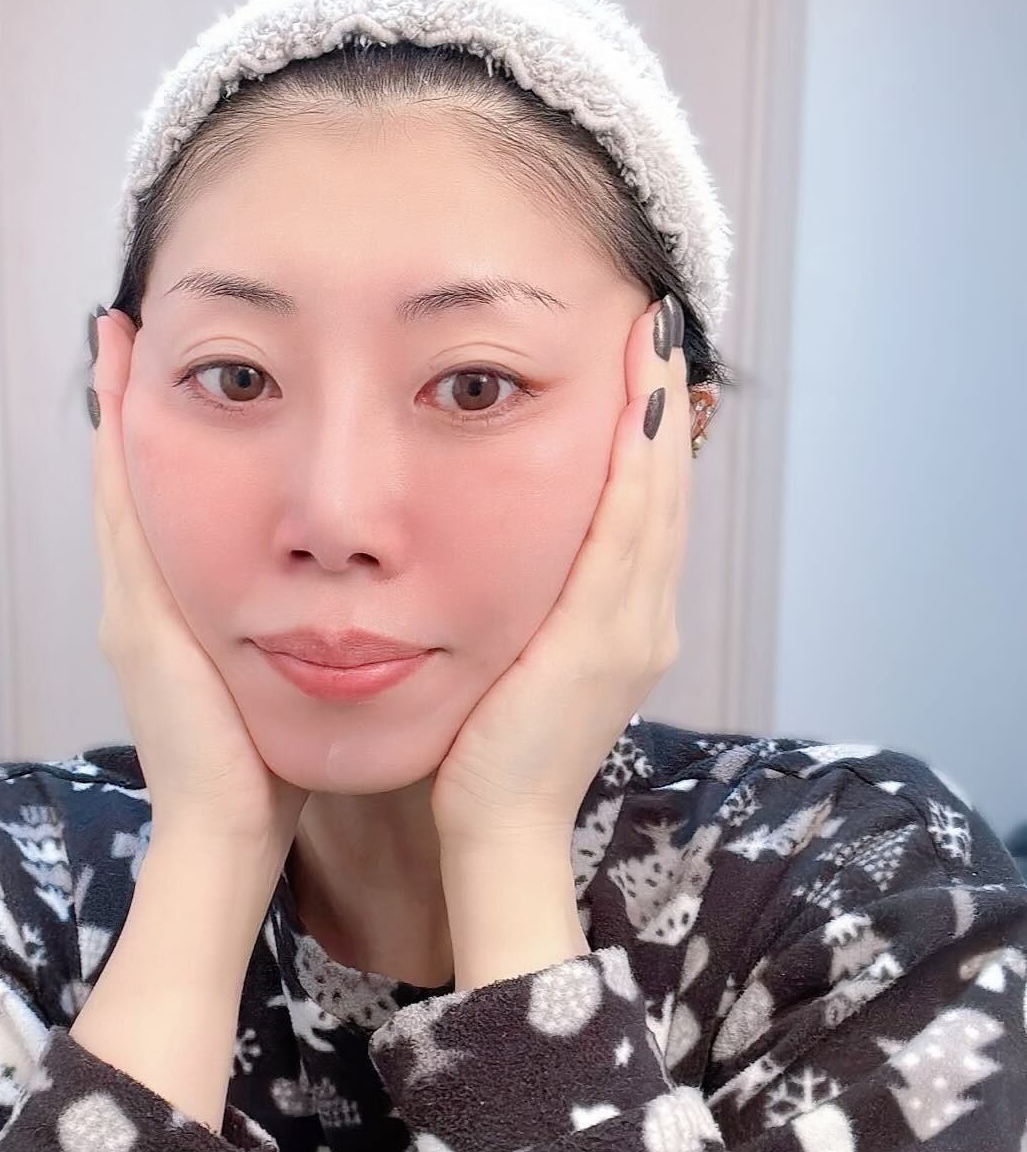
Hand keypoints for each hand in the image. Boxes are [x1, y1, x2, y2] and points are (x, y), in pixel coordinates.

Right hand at [90, 309, 309, 862]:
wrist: (227, 834)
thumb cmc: (264, 769)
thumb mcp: (274, 683)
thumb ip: (289, 637)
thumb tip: (339, 600)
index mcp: (173, 619)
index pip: (160, 511)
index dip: (153, 445)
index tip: (169, 373)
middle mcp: (139, 605)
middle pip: (128, 485)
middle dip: (127, 409)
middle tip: (126, 331)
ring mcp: (131, 611)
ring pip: (120, 489)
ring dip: (119, 415)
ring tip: (119, 340)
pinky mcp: (139, 622)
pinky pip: (127, 521)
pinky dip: (120, 459)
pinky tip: (125, 401)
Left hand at [429, 294, 692, 855]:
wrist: (497, 829)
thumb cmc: (490, 750)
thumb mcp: (518, 661)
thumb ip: (528, 606)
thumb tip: (499, 548)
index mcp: (624, 624)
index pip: (642, 509)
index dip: (647, 433)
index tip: (639, 361)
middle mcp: (644, 619)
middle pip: (662, 491)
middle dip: (662, 403)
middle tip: (658, 322)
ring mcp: (632, 629)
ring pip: (655, 501)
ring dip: (658, 415)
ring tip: (655, 335)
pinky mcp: (603, 640)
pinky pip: (627, 536)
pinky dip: (635, 470)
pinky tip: (632, 409)